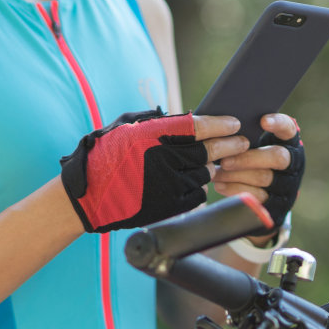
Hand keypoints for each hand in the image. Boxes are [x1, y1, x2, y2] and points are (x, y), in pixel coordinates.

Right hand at [59, 111, 249, 232]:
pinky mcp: (169, 206)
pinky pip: (197, 196)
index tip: (234, 124)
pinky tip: (192, 182)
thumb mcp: (127, 129)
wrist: (88, 195)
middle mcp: (163, 159)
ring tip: (209, 163)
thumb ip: (159, 124)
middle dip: (229, 145)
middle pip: (209, 151)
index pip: (198, 126)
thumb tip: (189, 121)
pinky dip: (198, 188)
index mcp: (153, 135)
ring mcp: (168, 185)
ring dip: (208, 167)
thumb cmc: (104, 157)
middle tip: (241, 143)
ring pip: (204, 174)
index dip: (220, 124)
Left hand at [211, 114, 303, 236]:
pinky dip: (236, 190)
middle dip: (249, 158)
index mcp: (289, 143)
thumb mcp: (253, 146)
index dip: (278, 124)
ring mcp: (287, 186)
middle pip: (277, 157)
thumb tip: (224, 126)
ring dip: (237, 175)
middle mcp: (294, 164)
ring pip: (264, 178)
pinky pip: (257, 197)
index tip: (262, 121)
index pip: (289, 129)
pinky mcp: (278, 204)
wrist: (262, 195)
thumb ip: (246, 134)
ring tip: (216, 172)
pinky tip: (220, 185)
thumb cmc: (251, 159)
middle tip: (225, 161)